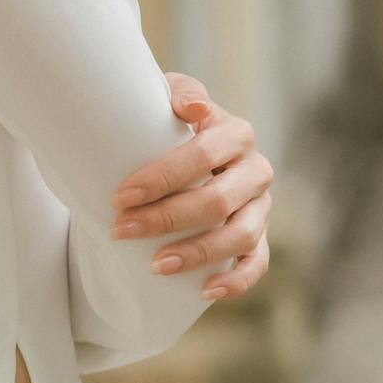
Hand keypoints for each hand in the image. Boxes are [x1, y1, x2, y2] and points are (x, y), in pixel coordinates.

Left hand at [110, 72, 273, 301]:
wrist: (184, 153)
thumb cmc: (169, 126)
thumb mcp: (169, 97)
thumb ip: (180, 92)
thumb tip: (191, 109)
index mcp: (236, 134)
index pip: (202, 155)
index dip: (162, 177)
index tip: (121, 196)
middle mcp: (255, 170)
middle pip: (218, 200)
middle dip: (167, 218)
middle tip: (122, 230)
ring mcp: (261, 207)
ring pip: (241, 236)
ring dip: (199, 253)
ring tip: (158, 265)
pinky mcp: (260, 238)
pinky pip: (257, 264)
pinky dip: (236, 280)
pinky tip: (205, 290)